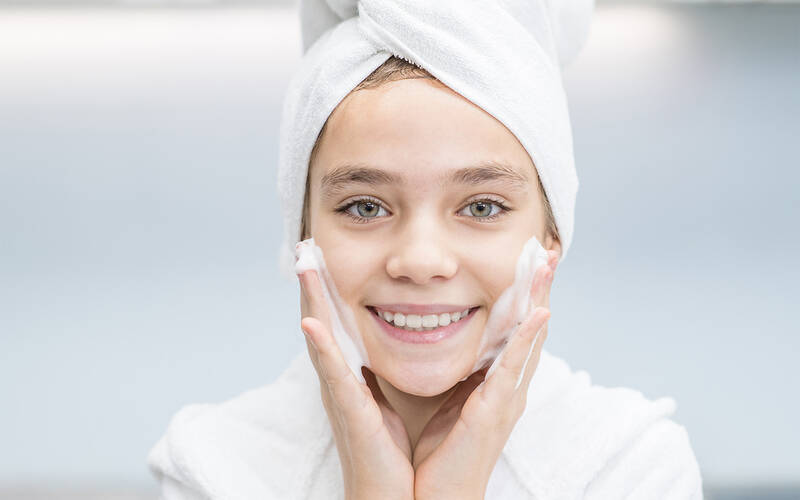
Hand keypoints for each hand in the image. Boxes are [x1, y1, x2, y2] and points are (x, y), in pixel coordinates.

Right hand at [298, 269, 414, 499]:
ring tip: (303, 268)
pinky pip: (334, 376)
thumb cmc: (392, 451)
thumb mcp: (389, 399)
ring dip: (310, 303)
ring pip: (320, 340)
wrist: (392, 496)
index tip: (324, 255)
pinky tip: (309, 324)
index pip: (338, 323)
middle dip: (313, 286)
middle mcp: (340, 381)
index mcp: (352, 376)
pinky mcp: (350, 413)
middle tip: (305, 248)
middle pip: (321, 323)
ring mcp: (340, 395)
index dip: (328, 290)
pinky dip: (322, 349)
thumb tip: (405, 337)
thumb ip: (384, 370)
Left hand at [412, 250, 558, 499]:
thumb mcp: (443, 399)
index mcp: (493, 383)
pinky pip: (515, 369)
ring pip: (530, 339)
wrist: (432, 497)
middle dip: (539, 287)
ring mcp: (506, 399)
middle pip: (530, 327)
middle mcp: (507, 387)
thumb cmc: (435, 452)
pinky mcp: (496, 412)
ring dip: (540, 299)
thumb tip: (425, 334)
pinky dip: (529, 338)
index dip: (522, 294)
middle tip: (547, 249)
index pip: (513, 328)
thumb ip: (447, 370)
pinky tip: (540, 313)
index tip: (526, 259)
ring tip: (547, 263)